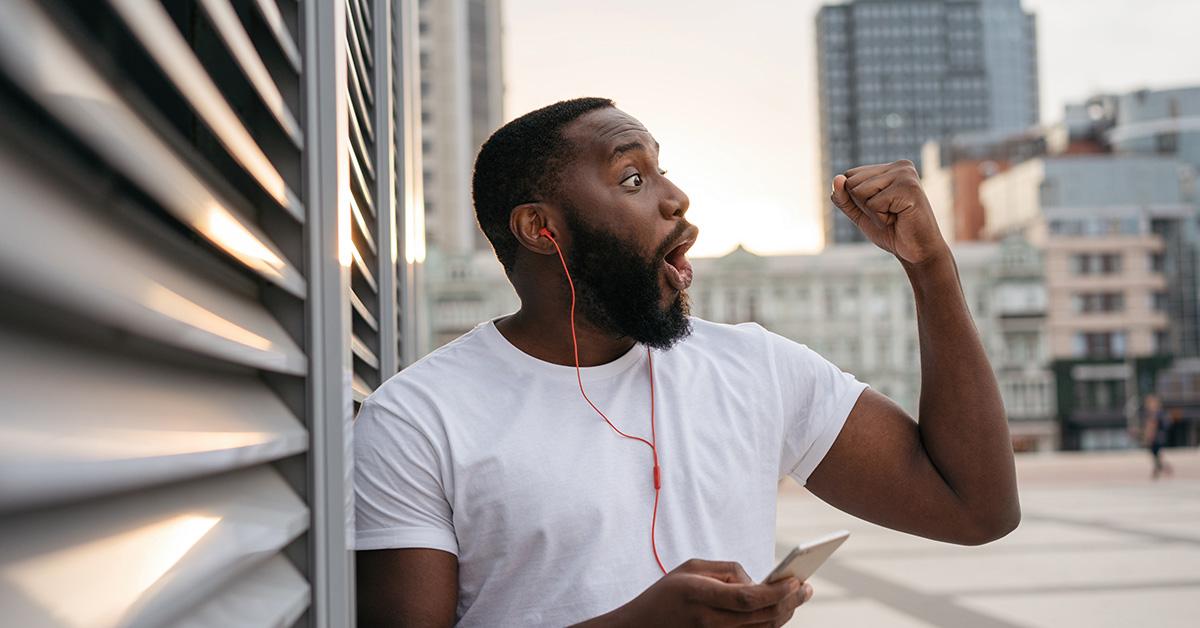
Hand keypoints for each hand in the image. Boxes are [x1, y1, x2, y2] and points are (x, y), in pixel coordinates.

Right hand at [579, 559, 811, 626]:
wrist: (641, 627)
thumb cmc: (666, 593)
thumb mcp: (690, 568)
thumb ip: (726, 569)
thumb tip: (757, 580)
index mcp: (700, 595)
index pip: (748, 598)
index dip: (776, 592)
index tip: (795, 580)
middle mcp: (709, 621)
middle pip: (761, 617)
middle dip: (789, 602)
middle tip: (806, 587)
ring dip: (784, 614)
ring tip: (798, 597)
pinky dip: (769, 625)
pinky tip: (780, 611)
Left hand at [831, 160, 949, 266]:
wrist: (917, 253)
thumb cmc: (891, 231)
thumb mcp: (860, 213)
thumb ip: (844, 197)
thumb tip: (836, 178)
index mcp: (889, 168)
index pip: (849, 176)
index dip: (857, 200)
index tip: (880, 208)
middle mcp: (899, 166)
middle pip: (852, 183)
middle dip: (864, 206)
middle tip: (889, 215)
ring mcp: (906, 175)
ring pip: (860, 192)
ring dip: (873, 213)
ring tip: (895, 216)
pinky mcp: (909, 188)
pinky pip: (873, 204)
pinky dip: (881, 219)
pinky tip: (900, 219)